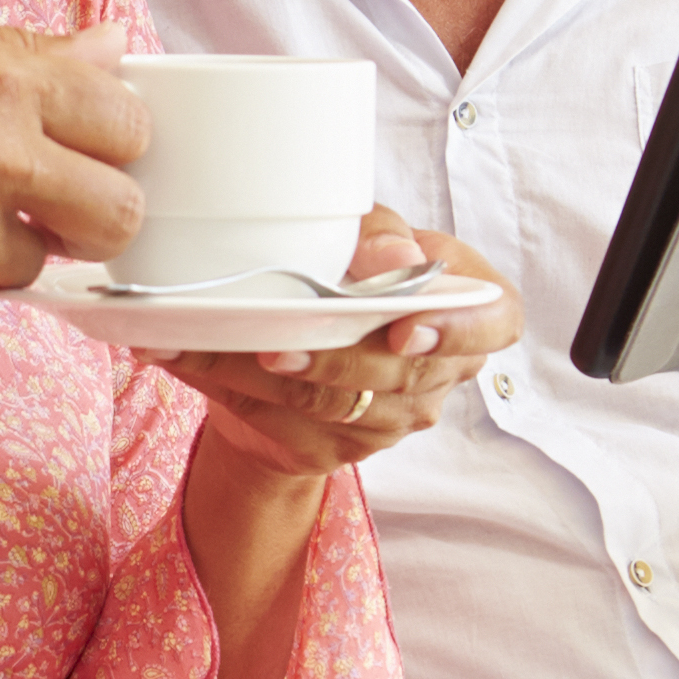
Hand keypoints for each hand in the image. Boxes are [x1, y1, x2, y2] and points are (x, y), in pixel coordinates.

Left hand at [160, 214, 518, 475]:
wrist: (303, 347)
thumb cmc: (349, 268)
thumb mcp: (366, 232)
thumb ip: (379, 233)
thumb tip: (389, 257)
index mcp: (469, 306)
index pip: (495, 322)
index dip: (457, 332)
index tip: (405, 332)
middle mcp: (438, 372)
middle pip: (394, 373)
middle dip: (329, 357)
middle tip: (273, 340)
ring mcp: (391, 419)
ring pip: (327, 402)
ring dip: (257, 370)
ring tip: (202, 339)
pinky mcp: (336, 447)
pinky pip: (279, 420)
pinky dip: (225, 385)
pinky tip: (183, 354)